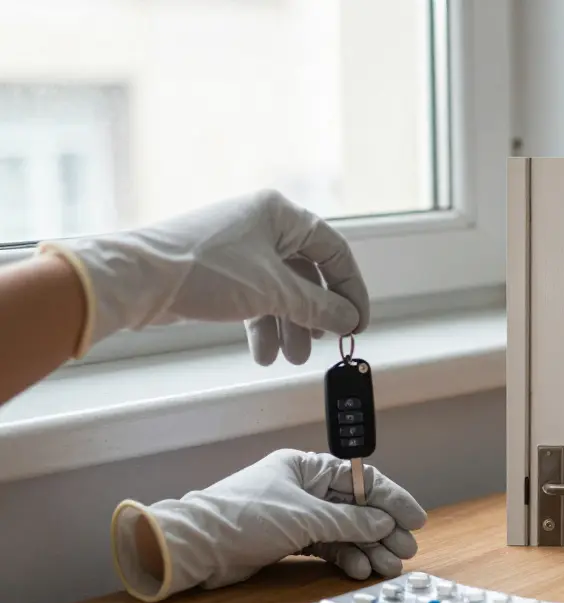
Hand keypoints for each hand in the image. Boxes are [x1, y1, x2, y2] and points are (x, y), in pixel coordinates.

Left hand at [39, 189, 369, 365]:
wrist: (136, 279)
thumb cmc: (205, 270)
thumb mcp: (274, 292)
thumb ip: (319, 307)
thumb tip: (349, 319)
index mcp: (281, 214)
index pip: (333, 251)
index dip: (351, 289)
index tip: (358, 321)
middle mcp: (262, 226)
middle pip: (307, 275)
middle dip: (315, 315)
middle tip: (324, 342)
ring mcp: (239, 249)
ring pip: (280, 291)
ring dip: (288, 327)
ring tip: (291, 357)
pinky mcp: (219, 272)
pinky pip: (255, 299)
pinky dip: (261, 326)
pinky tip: (262, 354)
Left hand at [111, 450, 427, 602]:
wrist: (197, 547)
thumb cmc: (245, 518)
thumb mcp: (304, 517)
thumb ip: (348, 522)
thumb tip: (384, 524)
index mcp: (306, 467)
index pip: (360, 479)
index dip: (391, 499)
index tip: (415, 519)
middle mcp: (304, 487)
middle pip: (355, 508)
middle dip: (383, 530)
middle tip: (406, 550)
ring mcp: (296, 515)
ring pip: (344, 531)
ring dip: (367, 549)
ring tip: (389, 567)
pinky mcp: (288, 540)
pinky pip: (327, 547)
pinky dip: (345, 558)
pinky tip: (360, 570)